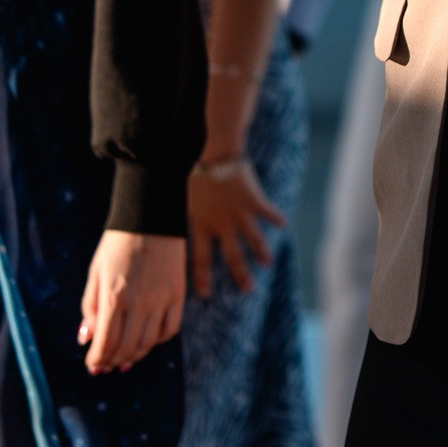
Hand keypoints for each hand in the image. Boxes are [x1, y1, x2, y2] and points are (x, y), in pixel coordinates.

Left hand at [78, 230, 185, 373]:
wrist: (151, 214)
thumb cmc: (117, 243)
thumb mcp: (96, 273)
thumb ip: (90, 308)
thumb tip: (86, 339)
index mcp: (114, 295)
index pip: (106, 343)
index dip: (97, 359)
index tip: (92, 365)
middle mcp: (140, 302)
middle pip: (127, 349)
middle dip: (113, 361)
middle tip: (107, 364)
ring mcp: (162, 299)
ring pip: (149, 343)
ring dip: (134, 355)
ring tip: (125, 357)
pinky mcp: (178, 294)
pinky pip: (170, 329)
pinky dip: (158, 340)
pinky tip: (147, 338)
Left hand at [186, 158, 287, 298]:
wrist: (216, 153)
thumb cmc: (195, 172)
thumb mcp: (182, 197)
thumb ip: (183, 214)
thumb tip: (164, 226)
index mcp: (202, 224)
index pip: (202, 258)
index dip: (203, 277)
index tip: (206, 293)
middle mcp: (223, 224)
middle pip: (233, 256)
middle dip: (241, 275)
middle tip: (248, 290)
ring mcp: (240, 214)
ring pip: (254, 240)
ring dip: (262, 253)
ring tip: (268, 263)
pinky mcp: (254, 201)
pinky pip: (268, 212)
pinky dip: (276, 218)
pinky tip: (283, 224)